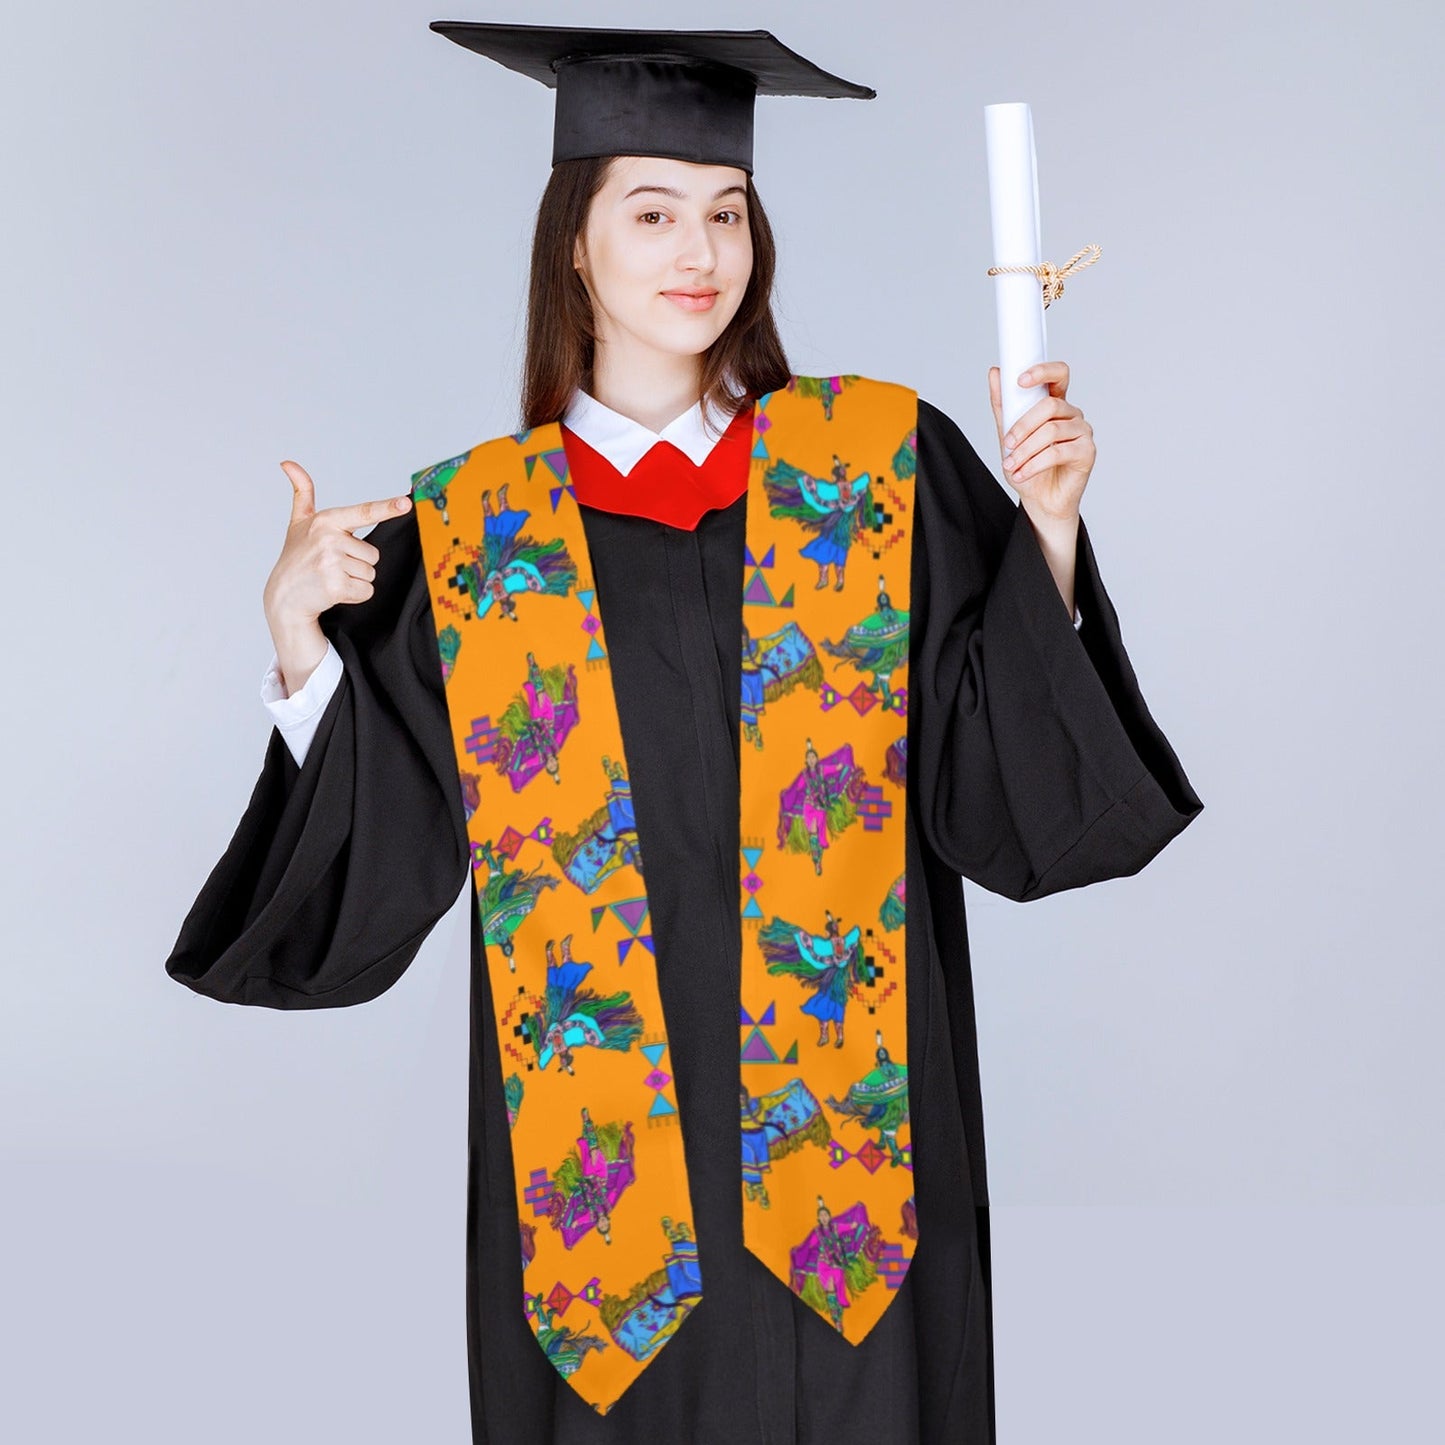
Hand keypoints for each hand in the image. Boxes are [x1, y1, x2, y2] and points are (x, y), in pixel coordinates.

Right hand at [263, 460, 411, 637]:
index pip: (363, 513)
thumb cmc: (296, 558)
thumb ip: (302, 493)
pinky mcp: (336, 585)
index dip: (387, 507)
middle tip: (333, 566)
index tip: (406, 503)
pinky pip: (366, 591)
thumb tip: (287, 463)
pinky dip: (354, 595)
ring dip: (355, 580)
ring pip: (370, 573)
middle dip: (358, 563)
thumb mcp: (298, 523)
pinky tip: (334, 591)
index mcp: (326, 521)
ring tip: (331, 577)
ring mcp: (332, 562)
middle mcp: (329, 539)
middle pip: (373, 554)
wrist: (283, 597)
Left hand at [987, 361, 1095, 524]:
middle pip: (1050, 406)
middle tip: (1007, 444)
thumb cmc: (1028, 467)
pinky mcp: (1087, 452)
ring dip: (1025, 450)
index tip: (1020, 380)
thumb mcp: (1008, 435)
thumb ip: (1003, 406)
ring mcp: (1082, 432)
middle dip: (1023, 426)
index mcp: (1055, 405)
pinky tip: (1021, 474)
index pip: (1058, 375)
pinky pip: (1058, 452)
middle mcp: (1072, 415)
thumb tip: (995, 373)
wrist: (1040, 500)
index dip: (1043, 372)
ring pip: (1051, 431)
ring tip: (1011, 465)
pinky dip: (1034, 464)